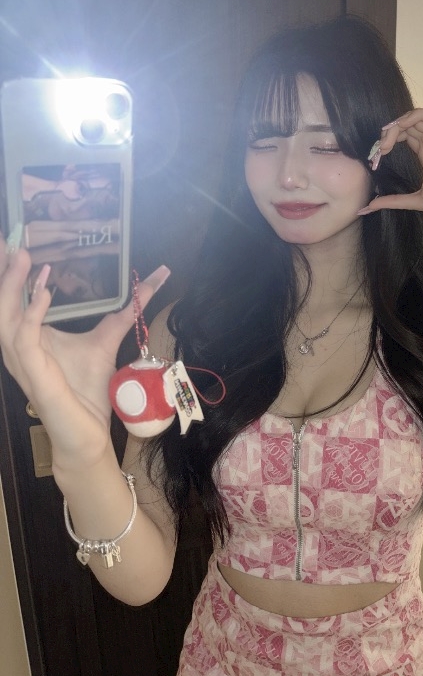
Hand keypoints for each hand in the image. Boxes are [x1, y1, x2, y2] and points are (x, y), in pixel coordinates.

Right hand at [0, 236, 169, 461]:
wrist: (87, 434)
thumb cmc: (89, 392)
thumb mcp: (107, 340)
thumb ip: (126, 311)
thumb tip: (155, 279)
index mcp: (29, 335)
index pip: (12, 298)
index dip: (11, 271)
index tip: (16, 240)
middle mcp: (18, 345)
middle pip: (2, 302)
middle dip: (5, 271)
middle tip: (14, 242)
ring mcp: (22, 360)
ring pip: (5, 316)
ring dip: (13, 286)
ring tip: (25, 258)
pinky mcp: (33, 374)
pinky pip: (24, 339)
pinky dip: (32, 314)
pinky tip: (44, 294)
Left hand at [358, 108, 422, 221]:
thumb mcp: (416, 201)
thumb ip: (393, 201)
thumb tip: (369, 206)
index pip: (405, 136)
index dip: (388, 139)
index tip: (377, 155)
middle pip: (407, 125)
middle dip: (389, 132)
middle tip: (379, 148)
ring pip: (418, 117)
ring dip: (399, 123)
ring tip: (387, 141)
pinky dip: (417, 115)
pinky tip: (403, 128)